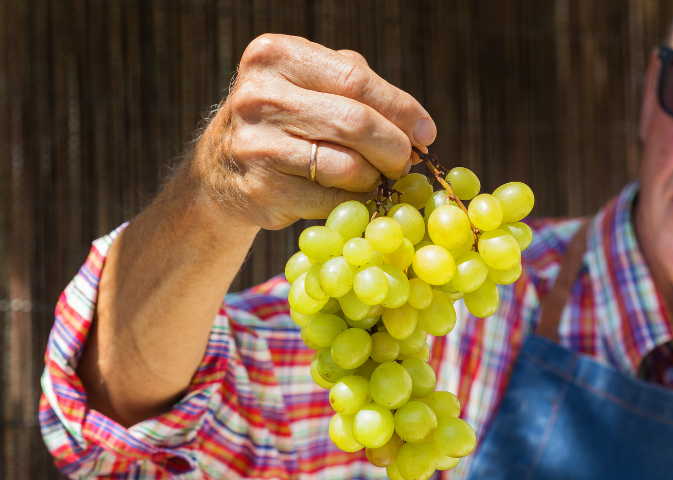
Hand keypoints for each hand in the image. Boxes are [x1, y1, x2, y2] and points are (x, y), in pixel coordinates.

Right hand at [193, 34, 436, 229]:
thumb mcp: (309, 84)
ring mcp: (256, 145)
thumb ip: (360, 91)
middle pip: (355, 123)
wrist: (221, 169)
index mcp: (276, 57)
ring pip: (347, 167)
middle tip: (405, 162)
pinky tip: (354, 197)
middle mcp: (260, 97)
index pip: (357, 80)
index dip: (401, 110)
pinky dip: (354, 202)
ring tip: (375, 178)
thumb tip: (420, 129)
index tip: (426, 133)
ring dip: (374, 179)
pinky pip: (331, 201)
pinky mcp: (261, 190)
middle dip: (394, 148)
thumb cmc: (284, 120)